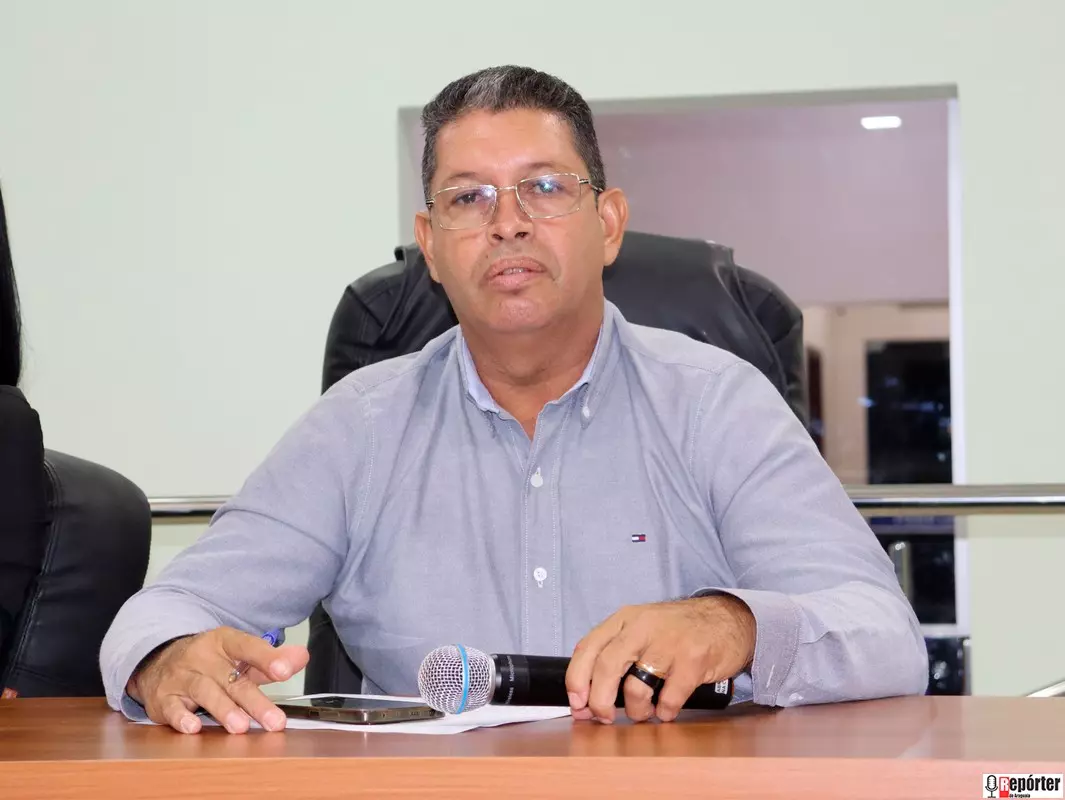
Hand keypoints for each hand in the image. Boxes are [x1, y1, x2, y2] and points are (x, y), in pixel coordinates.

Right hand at [127, 626, 308, 734]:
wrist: (157, 662)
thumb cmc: (208, 662)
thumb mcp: (238, 656)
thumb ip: (270, 660)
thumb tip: (301, 657)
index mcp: (224, 641)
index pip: (248, 646)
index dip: (267, 658)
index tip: (285, 671)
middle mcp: (202, 656)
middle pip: (231, 679)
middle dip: (254, 701)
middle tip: (275, 721)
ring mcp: (181, 676)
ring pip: (204, 691)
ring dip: (224, 709)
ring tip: (241, 726)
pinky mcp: (163, 698)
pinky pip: (172, 708)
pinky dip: (181, 718)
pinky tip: (194, 728)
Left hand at [565, 595, 754, 723]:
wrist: (727, 618)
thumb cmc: (679, 630)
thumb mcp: (641, 628)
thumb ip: (615, 655)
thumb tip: (585, 700)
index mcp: (625, 619)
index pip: (587, 647)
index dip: (576, 679)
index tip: (576, 703)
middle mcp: (643, 627)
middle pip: (606, 667)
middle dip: (599, 700)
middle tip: (603, 717)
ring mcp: (669, 643)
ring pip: (636, 687)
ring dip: (636, 710)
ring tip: (643, 712)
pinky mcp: (694, 660)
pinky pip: (669, 699)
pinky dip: (665, 711)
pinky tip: (668, 708)